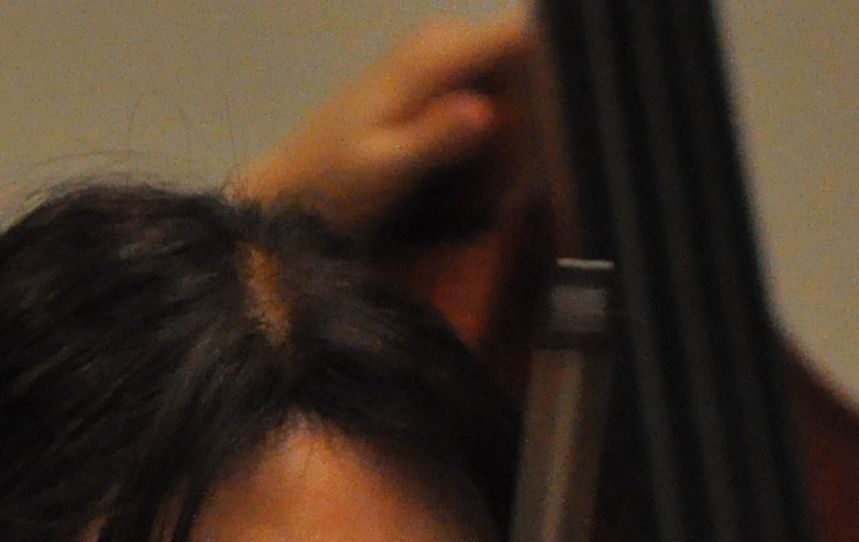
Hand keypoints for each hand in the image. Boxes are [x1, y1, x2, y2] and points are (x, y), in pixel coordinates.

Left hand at [235, 14, 547, 246]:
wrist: (288, 189)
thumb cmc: (332, 187)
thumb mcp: (385, 170)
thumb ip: (435, 139)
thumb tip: (485, 112)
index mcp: (433, 57)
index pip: (519, 35)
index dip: (557, 67)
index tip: (570, 117)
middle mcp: (440, 43)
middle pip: (522, 53)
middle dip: (539, 100)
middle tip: (531, 163)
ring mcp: (436, 58)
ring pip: (507, 71)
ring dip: (519, 116)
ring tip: (501, 170)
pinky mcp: (432, 79)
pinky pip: (487, 86)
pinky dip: (496, 123)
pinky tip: (485, 164)